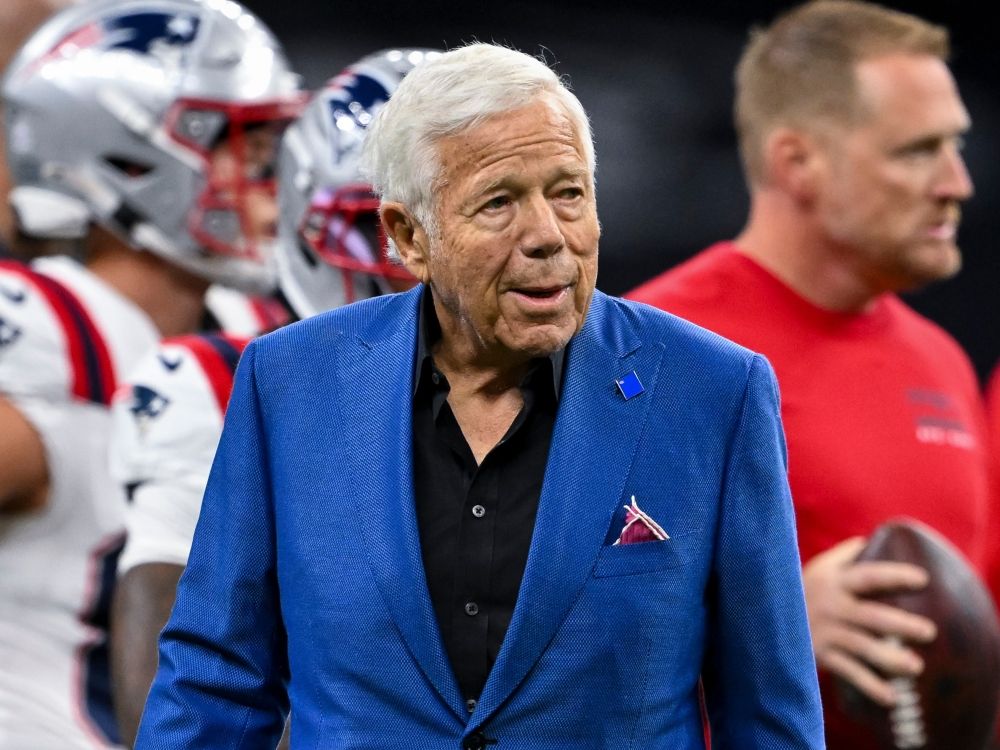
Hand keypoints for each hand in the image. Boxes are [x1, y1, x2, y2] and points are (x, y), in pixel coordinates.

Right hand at [803, 537, 937, 706]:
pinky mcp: (819, 655)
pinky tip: (891, 697)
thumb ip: (843, 556)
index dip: (894, 576)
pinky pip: (848, 672)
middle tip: (929, 632)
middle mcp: (831, 606)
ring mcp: (826, 632)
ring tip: (915, 667)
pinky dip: (869, 686)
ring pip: (862, 647)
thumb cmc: (799, 589)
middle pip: (871, 616)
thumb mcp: (817, 568)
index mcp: (833, 581)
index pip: (868, 576)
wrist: (760, 616)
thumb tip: (870, 541)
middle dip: (901, 624)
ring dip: (890, 659)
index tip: (922, 579)